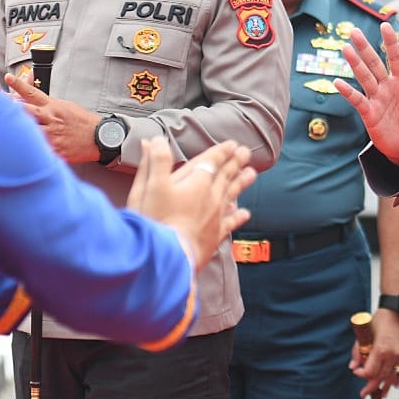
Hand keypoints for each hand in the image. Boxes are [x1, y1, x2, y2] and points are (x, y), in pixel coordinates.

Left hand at [4, 70, 99, 163]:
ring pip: (30, 130)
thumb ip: (45, 99)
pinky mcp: (55, 149)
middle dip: (10, 108)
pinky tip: (15, 152)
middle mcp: (50, 118)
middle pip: (26, 111)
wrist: (99, 137)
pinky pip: (39, 150)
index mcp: (52, 106)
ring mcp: (52, 134)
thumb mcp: (64, 105)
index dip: (20, 85)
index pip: (33, 92)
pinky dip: (28, 150)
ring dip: (16, 129)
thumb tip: (29, 86)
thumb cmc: (79, 120)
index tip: (9, 76)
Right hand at [126, 140, 256, 269]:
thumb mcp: (147, 187)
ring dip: (241, 183)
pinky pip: (230, 223)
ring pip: (232, 194)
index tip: (232, 144)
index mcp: (195, 182)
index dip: (222, 151)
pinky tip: (244, 213)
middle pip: (226, 175)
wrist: (166, 257)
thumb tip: (156, 141)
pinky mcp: (214, 236)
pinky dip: (238, 216)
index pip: (212, 161)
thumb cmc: (154, 222)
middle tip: (245, 153)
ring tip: (251, 174)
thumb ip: (155, 162)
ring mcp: (215, 217)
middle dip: (236, 162)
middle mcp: (210, 197)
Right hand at [337, 25, 398, 163]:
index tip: (385, 25)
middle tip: (354, 31)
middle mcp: (387, 86)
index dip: (390, 42)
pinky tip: (338, 82)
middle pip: (374, 63)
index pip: (395, 57)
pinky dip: (348, 91)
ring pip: (364, 77)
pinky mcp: (368, 113)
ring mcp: (376, 98)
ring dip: (355, 63)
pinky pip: (357, 100)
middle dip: (365, 47)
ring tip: (346, 48)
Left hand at [349, 308, 398, 398]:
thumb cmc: (380, 320)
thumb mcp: (365, 334)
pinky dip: (398, 379)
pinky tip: (394, 385)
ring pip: (393, 377)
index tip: (357, 373)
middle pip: (381, 377)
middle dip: (372, 386)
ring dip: (386, 387)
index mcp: (380, 349)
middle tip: (364, 393)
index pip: (370, 371)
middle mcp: (392, 354)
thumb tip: (353, 367)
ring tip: (381, 394)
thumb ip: (358, 351)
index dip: (362, 375)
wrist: (398, 310)